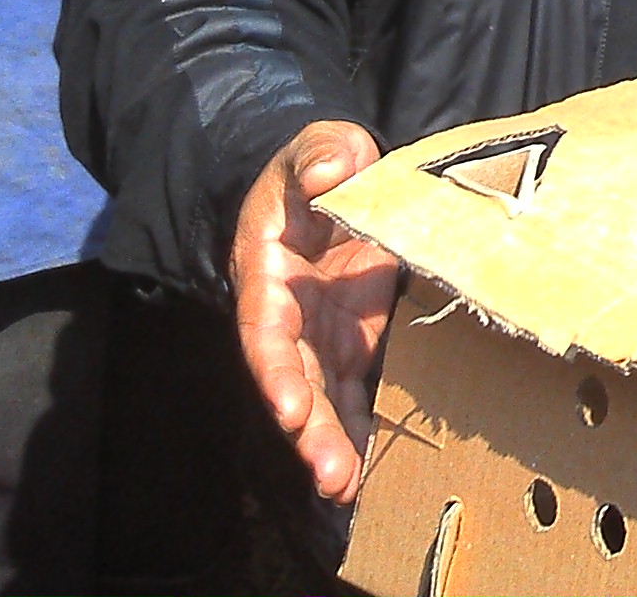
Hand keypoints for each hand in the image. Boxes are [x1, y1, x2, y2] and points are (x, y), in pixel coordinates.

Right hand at [231, 120, 398, 504]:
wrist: (334, 178)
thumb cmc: (321, 162)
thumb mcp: (319, 146)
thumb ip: (320, 155)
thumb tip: (327, 172)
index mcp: (269, 270)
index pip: (266, 326)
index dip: (276, 368)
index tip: (289, 407)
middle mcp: (288, 313)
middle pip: (292, 379)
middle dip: (308, 430)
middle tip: (330, 476)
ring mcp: (319, 332)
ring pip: (321, 397)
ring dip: (332, 444)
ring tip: (346, 490)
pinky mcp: (351, 340)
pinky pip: (353, 390)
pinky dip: (360, 427)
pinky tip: (370, 471)